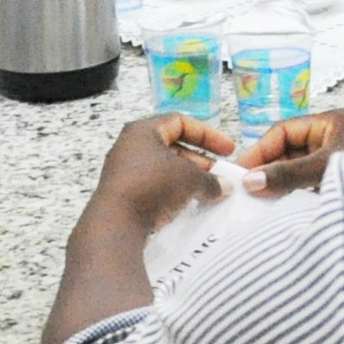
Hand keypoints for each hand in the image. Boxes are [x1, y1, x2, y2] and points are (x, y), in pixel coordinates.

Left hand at [93, 114, 231, 230]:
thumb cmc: (152, 185)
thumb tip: (224, 188)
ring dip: (189, 177)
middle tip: (219, 172)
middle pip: (173, 146)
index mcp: (143, 131)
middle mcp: (131, 146)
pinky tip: (190, 203)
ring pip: (165, 168)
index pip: (181, 122)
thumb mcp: (190, 178)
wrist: (116, 221)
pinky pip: (155, 185)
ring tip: (209, 190)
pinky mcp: (125, 193)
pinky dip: (174, 191)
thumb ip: (210, 180)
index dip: (207, 134)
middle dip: (200, 159)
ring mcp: (125, 171)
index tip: (227, 149)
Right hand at [233, 107, 343, 193]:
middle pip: (289, 150)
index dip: (260, 150)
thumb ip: (288, 175)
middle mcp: (333, 137)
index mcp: (330, 122)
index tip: (241, 172)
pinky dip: (295, 194)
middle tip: (245, 190)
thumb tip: (250, 182)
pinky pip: (310, 184)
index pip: (284, 131)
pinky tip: (281, 207)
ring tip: (258, 201)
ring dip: (280, 183)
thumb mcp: (326, 168)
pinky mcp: (342, 181)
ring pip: (298, 169)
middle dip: (268, 168)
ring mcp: (338, 160)